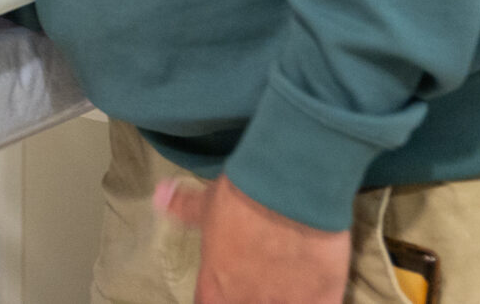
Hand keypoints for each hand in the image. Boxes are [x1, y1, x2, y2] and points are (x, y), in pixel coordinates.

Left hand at [156, 175, 347, 303]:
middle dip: (248, 299)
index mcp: (217, 284)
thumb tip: (159, 194)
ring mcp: (285, 303)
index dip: (215, 300)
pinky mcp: (321, 299)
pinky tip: (315, 294)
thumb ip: (184, 208)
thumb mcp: (208, 201)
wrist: (291, 187)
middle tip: (257, 287)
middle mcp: (247, 300)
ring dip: (279, 300)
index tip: (225, 291)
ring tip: (283, 285)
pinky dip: (316, 301)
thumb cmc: (243, 194)